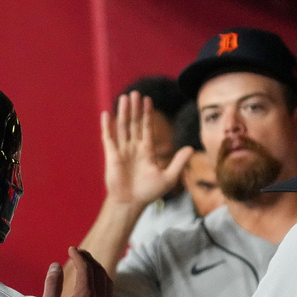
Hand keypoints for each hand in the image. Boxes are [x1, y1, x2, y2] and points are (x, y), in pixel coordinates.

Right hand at [42, 247, 112, 296]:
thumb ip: (52, 284)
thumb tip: (56, 266)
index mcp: (86, 295)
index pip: (86, 268)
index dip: (78, 256)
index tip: (70, 249)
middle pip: (99, 271)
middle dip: (88, 259)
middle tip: (78, 252)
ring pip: (107, 281)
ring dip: (97, 268)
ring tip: (87, 264)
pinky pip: (109, 291)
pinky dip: (102, 280)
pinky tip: (94, 284)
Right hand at [101, 92, 192, 208]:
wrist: (131, 203)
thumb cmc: (148, 193)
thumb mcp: (168, 177)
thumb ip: (178, 162)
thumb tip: (190, 148)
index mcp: (146, 151)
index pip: (146, 128)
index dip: (147, 114)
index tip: (148, 100)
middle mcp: (133, 148)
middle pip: (134, 124)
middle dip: (135, 108)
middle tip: (136, 92)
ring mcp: (122, 151)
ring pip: (122, 127)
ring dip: (123, 112)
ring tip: (124, 98)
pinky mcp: (111, 156)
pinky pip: (108, 138)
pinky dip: (107, 126)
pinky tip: (106, 114)